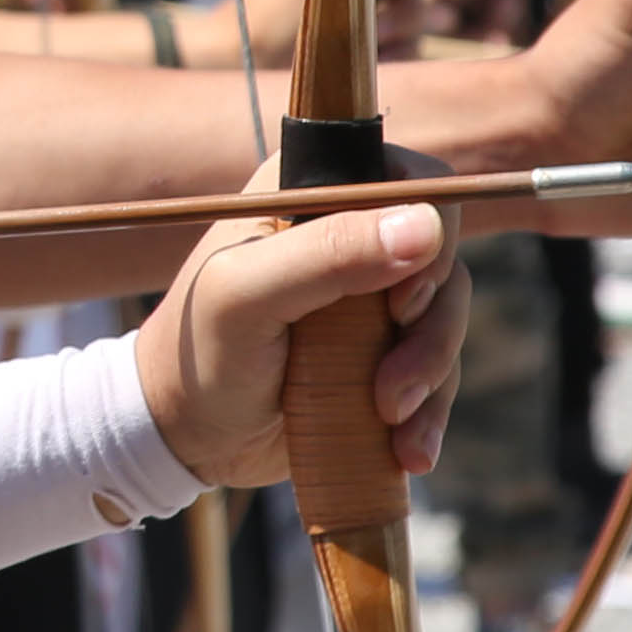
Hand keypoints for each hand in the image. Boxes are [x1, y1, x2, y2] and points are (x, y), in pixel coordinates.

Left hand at [132, 181, 464, 488]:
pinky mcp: (382, 350)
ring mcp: (370, 294)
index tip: (402, 301)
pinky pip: (438, 370)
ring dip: (431, 376)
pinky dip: (430, 412)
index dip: (430, 235)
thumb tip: (425, 227)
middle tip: (390, 383)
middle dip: (431, 325)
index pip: (413, 179)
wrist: (185, 435)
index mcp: (313, 189)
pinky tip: (408, 452)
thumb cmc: (198, 351)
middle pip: (442, 256)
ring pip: (446, 316)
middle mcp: (349, 232)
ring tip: (389, 419)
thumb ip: (328, 254)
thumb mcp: (249, 296)